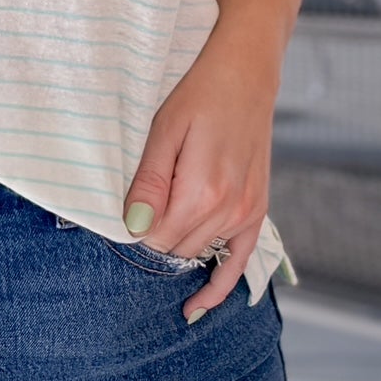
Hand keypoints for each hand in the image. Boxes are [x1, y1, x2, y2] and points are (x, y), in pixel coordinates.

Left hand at [120, 19, 281, 322]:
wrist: (246, 74)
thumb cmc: (200, 95)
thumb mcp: (163, 131)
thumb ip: (149, 184)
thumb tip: (132, 228)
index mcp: (203, 191)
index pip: (156, 238)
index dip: (134, 230)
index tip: (122, 213)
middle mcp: (230, 210)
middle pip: (177, 248)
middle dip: (154, 237)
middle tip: (140, 208)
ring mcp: (248, 213)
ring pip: (200, 252)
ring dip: (178, 246)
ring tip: (160, 230)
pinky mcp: (258, 210)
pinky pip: (241, 261)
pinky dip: (219, 284)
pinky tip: (198, 305)